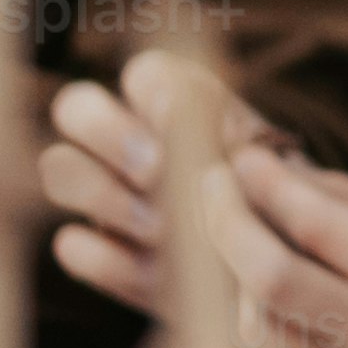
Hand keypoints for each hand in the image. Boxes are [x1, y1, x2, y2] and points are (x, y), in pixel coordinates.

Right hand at [35, 46, 264, 321]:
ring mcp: (106, 195)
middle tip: (156, 173)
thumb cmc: (281, 209)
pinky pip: (72, 246)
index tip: (185, 127)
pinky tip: (152, 269)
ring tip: (162, 227)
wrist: (289, 273)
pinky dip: (104, 258)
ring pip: (58, 167)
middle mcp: (127, 138)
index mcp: (176, 102)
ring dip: (104, 196)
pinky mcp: (105, 255)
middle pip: (74, 106)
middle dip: (110, 136)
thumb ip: (226, 137)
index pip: (142, 74)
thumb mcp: (270, 168)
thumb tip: (182, 117)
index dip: (156, 96)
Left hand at [199, 134, 347, 347]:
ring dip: (242, 283)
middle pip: (267, 279)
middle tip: (213, 191)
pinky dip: (265, 337)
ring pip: (258, 329)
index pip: (312, 221)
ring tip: (259, 254)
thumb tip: (269, 173)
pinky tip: (288, 312)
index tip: (240, 161)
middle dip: (226, 224)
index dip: (262, 183)